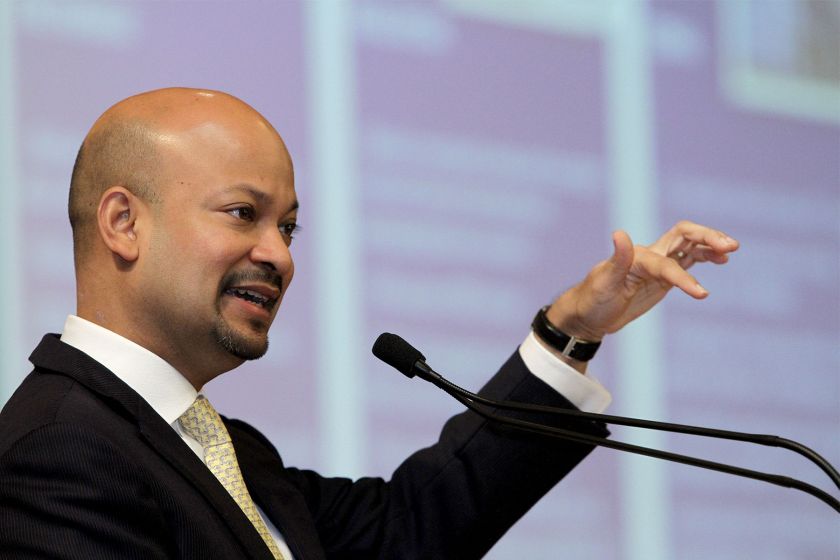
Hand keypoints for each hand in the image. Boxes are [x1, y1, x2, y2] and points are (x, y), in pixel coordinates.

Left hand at [546, 221, 738, 340]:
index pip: (667, 263)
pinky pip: (687, 263)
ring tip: (731, 251)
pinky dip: (704, 258)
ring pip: (689, 247)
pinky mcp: (662, 278)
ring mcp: (657, 266)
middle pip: (684, 236)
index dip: (684, 277)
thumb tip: (620, 234)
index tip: (701, 294)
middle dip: (707, 237)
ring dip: (710, 246)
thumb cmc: (592, 299)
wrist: (586, 315)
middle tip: (731, 246)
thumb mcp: (603, 283)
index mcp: (637, 257)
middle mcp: (650, 256)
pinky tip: (720, 260)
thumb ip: (617, 259)